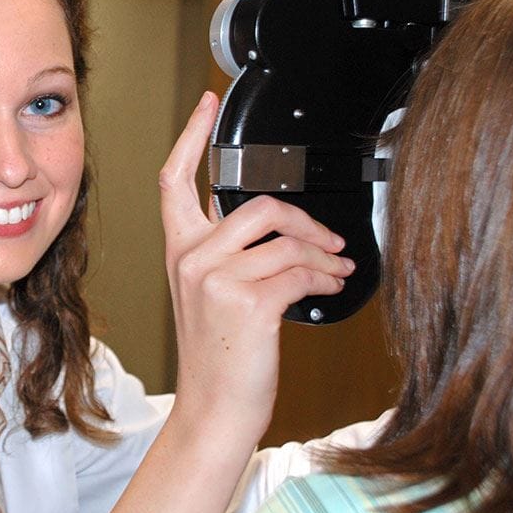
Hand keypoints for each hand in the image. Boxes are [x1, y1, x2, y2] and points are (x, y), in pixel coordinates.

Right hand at [160, 92, 353, 438]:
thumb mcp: (209, 297)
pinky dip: (325, 277)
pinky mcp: (247, 301)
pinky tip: (331, 287)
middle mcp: (191, 258)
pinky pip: (300, 269)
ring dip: (324, 255)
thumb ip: (229, 256)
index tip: (207, 103)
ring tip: (337, 271)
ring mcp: (216, 278)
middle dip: (306, 220)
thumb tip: (283, 232)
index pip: (175, 180)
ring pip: (286, 238)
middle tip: (328, 240)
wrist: (214, 408)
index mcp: (179, 251)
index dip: (190, 136)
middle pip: (257, 204)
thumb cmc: (218, 357)